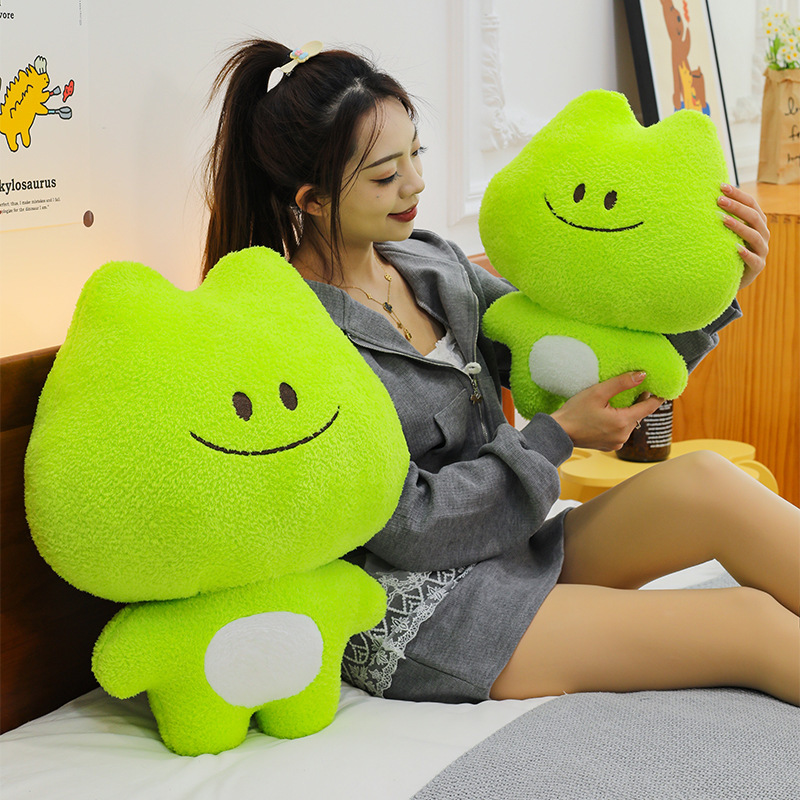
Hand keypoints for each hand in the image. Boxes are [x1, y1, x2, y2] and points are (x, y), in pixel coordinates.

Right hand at [550, 372, 664, 450]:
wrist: (558, 433)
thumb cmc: (574, 412)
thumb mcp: (597, 392)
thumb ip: (621, 383)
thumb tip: (641, 375)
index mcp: (623, 422)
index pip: (648, 407)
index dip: (657, 397)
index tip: (662, 390)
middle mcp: (623, 435)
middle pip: (638, 415)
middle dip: (638, 403)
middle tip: (635, 389)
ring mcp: (617, 443)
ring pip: (629, 423)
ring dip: (627, 413)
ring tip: (616, 403)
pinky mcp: (610, 446)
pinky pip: (621, 431)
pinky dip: (618, 422)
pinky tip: (607, 415)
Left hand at [718, 184, 769, 289]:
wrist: (731, 276)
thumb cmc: (727, 249)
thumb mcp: (727, 232)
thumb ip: (724, 217)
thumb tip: (706, 197)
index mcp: (757, 222)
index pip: (751, 204)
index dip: (738, 194)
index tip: (721, 187)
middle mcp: (762, 233)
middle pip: (753, 217)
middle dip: (736, 207)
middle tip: (719, 200)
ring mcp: (762, 250)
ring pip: (754, 236)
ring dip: (738, 226)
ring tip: (723, 220)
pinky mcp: (758, 266)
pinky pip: (754, 259)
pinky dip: (746, 253)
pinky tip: (736, 248)